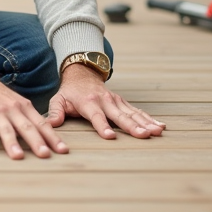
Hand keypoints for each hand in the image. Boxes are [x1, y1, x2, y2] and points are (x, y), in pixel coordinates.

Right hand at [0, 63, 69, 158]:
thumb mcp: (16, 103)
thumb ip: (28, 118)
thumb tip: (45, 138)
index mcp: (23, 107)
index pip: (41, 124)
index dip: (53, 137)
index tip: (63, 151)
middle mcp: (12, 109)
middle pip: (26, 127)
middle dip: (37, 141)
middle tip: (45, 155)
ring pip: (5, 128)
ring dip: (12, 143)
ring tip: (18, 157)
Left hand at [46, 63, 165, 139]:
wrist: (82, 74)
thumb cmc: (69, 92)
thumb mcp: (58, 99)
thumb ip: (55, 112)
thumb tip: (51, 125)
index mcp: (88, 102)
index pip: (96, 116)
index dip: (102, 126)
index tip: (110, 136)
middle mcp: (105, 101)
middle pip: (120, 116)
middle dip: (132, 126)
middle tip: (144, 135)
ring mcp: (116, 101)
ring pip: (133, 113)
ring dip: (145, 122)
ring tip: (157, 132)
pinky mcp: (123, 102)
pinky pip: (138, 111)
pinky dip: (149, 118)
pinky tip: (160, 126)